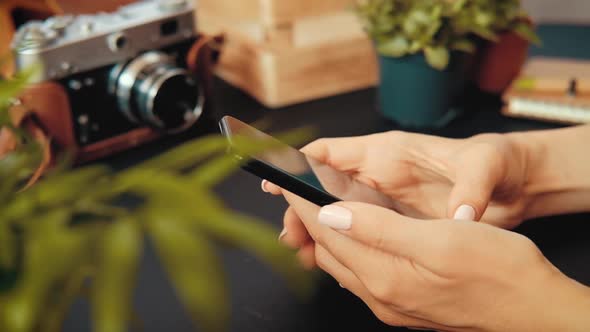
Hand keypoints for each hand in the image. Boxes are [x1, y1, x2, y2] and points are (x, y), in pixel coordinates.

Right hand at [266, 131, 530, 230]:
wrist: (513, 182)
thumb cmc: (494, 162)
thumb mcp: (486, 165)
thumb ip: (471, 187)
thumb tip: (460, 216)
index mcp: (388, 152)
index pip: (331, 152)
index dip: (299, 164)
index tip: (278, 182)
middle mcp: (377, 175)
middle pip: (324, 187)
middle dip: (302, 208)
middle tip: (291, 234)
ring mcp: (383, 200)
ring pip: (336, 213)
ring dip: (316, 230)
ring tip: (303, 252)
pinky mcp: (393, 221)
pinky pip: (356, 231)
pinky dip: (339, 244)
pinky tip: (330, 261)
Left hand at [279, 191, 589, 330]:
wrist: (531, 309)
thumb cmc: (496, 269)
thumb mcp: (439, 239)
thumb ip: (379, 229)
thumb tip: (330, 214)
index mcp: (384, 275)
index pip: (326, 231)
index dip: (302, 201)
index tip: (285, 179)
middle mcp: (380, 294)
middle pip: (326, 250)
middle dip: (305, 218)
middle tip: (294, 189)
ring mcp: (390, 302)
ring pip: (340, 263)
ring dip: (323, 235)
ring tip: (314, 208)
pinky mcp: (402, 303)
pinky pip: (359, 274)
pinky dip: (346, 250)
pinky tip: (352, 236)